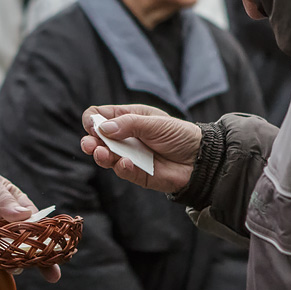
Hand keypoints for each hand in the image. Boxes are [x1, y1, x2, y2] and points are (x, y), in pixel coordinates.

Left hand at [0, 148, 60, 282]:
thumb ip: (3, 199)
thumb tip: (25, 215)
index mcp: (13, 207)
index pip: (36, 227)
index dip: (48, 244)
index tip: (59, 260)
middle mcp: (0, 224)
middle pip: (19, 249)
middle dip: (26, 261)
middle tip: (25, 267)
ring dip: (0, 267)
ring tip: (0, 268)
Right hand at [80, 105, 202, 193]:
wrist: (200, 159)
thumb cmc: (179, 135)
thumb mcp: (154, 123)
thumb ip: (128, 124)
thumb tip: (103, 128)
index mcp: (127, 118)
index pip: (100, 116)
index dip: (92, 120)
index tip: (92, 126)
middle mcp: (124, 137)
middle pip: (97, 138)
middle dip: (90, 141)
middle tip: (90, 145)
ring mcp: (129, 155)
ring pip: (105, 156)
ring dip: (101, 155)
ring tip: (101, 154)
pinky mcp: (136, 173)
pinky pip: (122, 171)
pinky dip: (121, 167)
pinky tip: (126, 163)